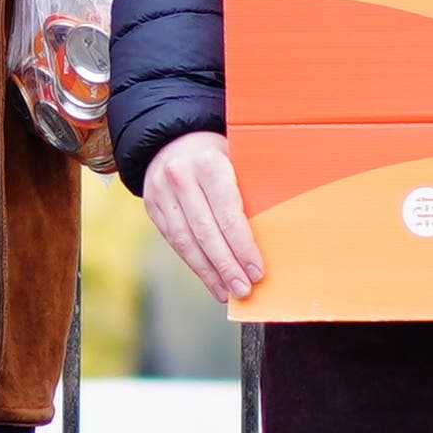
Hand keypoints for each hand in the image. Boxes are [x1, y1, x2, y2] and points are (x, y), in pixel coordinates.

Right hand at [142, 129, 264, 305]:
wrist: (172, 139)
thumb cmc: (218, 154)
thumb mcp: (238, 158)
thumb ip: (253, 187)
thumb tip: (280, 229)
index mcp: (209, 163)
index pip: (228, 213)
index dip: (243, 246)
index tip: (258, 271)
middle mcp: (181, 177)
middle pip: (205, 232)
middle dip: (227, 266)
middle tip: (244, 290)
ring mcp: (162, 193)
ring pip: (186, 242)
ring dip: (210, 273)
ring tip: (228, 292)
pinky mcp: (152, 208)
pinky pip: (175, 242)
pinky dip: (195, 265)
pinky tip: (212, 281)